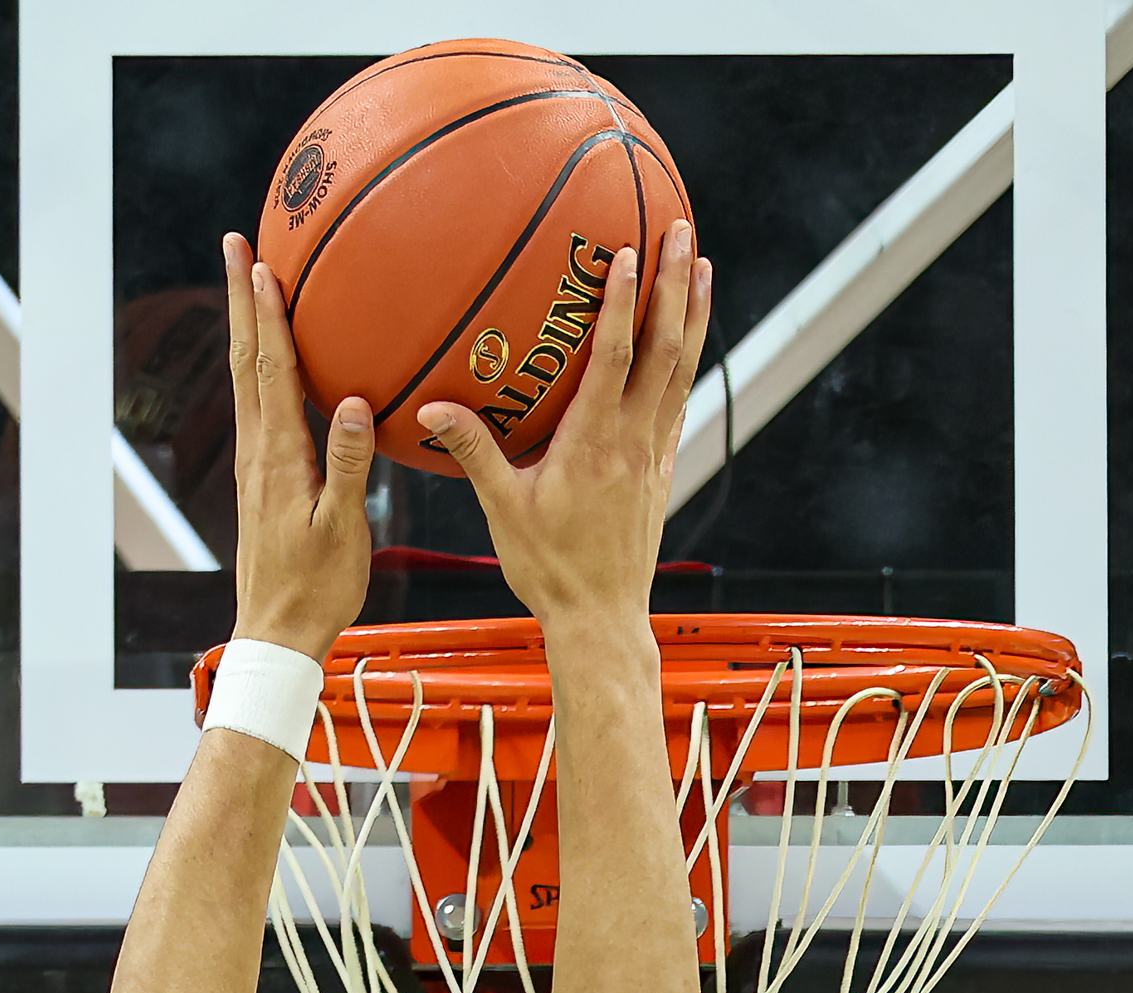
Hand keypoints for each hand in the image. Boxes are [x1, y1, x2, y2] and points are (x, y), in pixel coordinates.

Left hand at [224, 232, 373, 662]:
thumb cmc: (316, 588)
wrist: (278, 631)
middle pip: (246, 359)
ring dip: (247, 324)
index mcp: (279, 458)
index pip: (270, 371)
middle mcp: (259, 451)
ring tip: (249, 281)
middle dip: (242, 298)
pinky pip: (258, 404)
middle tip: (236, 244)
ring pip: (247, 378)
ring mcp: (256, 463)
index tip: (262, 263)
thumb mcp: (341, 529)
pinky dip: (260, 364)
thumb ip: (347, 465)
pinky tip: (270, 356)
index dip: (268, 314)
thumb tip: (352, 402)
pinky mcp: (262, 476)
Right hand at [416, 221, 710, 639]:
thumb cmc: (549, 570)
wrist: (601, 619)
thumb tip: (431, 408)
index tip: (627, 252)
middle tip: (681, 234)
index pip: (615, 357)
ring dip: (693, 316)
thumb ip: (472, 452)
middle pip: (664, 350)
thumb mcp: (503, 510)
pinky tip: (688, 341)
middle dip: (674, 288)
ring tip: (701, 267)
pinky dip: (685, 364)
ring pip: (682, 371)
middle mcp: (633, 441)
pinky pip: (678, 403)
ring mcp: (653, 454)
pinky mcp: (660, 471)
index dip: (621, 301)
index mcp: (593, 443)